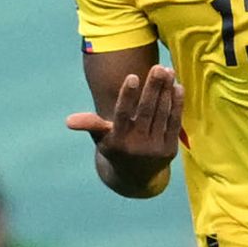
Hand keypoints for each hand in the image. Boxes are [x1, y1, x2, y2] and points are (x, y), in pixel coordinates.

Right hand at [66, 65, 184, 173]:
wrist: (136, 179)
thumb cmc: (117, 149)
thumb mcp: (102, 140)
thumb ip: (91, 125)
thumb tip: (69, 121)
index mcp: (117, 141)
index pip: (122, 115)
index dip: (127, 96)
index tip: (133, 76)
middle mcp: (136, 145)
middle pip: (146, 111)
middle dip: (153, 88)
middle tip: (159, 67)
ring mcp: (154, 148)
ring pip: (162, 114)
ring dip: (166, 92)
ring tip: (168, 72)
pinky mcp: (170, 149)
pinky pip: (174, 123)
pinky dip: (176, 105)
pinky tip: (178, 87)